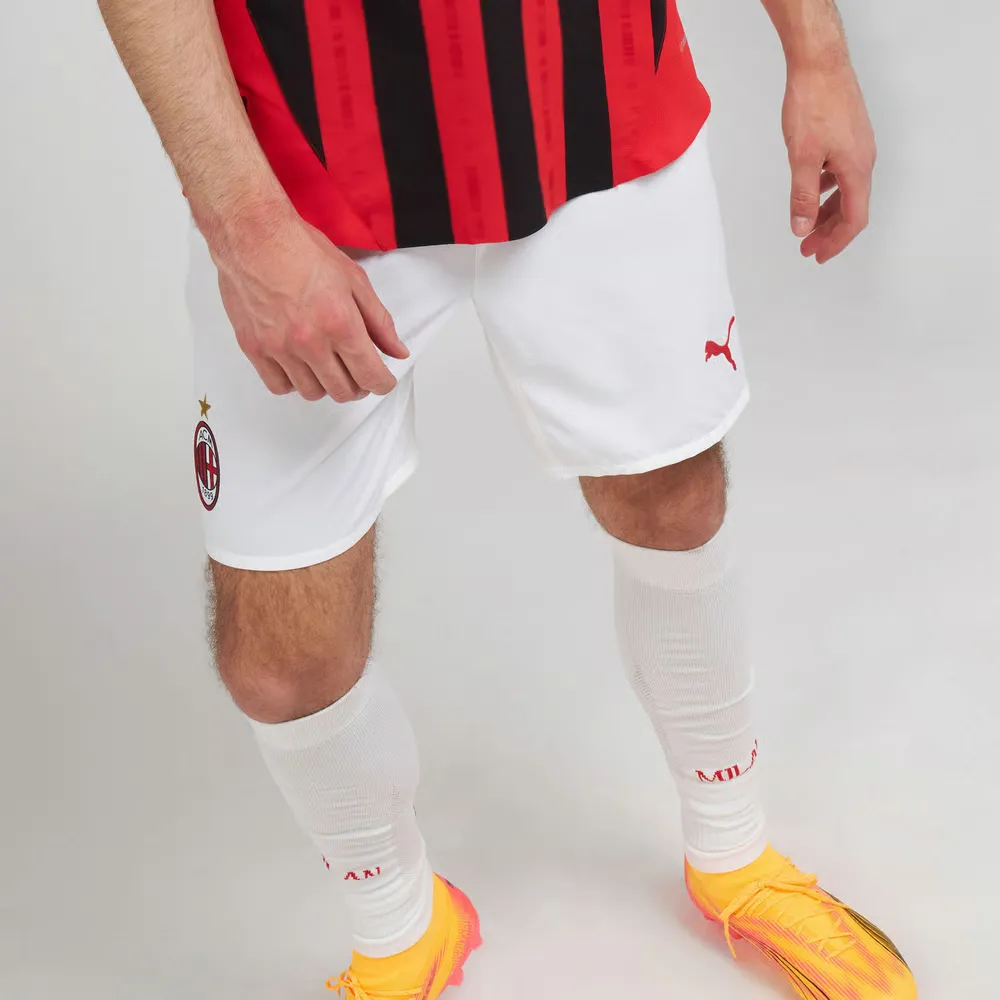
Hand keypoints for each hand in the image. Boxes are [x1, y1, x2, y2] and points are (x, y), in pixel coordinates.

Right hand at [211, 207, 407, 401]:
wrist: (253, 235)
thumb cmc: (302, 249)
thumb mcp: (354, 280)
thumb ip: (379, 321)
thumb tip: (397, 351)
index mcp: (340, 324)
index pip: (370, 376)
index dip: (382, 384)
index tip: (383, 380)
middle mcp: (310, 342)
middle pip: (344, 391)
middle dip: (358, 386)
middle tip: (357, 372)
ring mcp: (280, 348)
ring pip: (312, 393)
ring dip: (327, 385)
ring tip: (328, 366)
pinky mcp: (254, 348)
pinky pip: (279, 386)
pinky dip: (294, 383)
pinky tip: (300, 366)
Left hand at [783, 56, 876, 263]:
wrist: (820, 63)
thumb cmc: (814, 104)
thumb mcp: (802, 157)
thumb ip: (802, 196)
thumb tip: (802, 228)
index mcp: (857, 169)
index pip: (853, 219)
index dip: (836, 242)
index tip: (818, 256)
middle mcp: (864, 160)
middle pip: (851, 208)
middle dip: (829, 232)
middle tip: (807, 249)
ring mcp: (858, 147)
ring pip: (845, 191)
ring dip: (826, 212)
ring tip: (806, 227)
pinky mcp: (849, 136)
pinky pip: (841, 173)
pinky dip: (826, 190)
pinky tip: (811, 192)